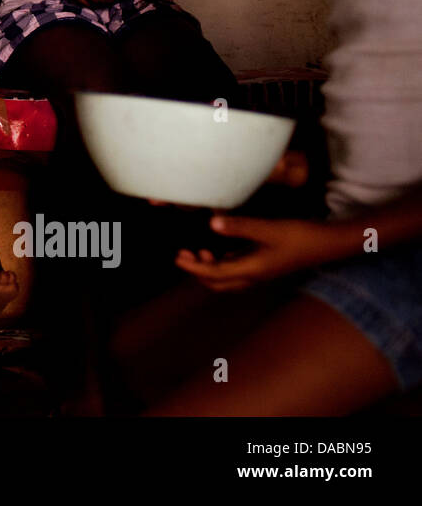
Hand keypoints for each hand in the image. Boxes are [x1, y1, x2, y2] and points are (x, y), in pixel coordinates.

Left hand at [175, 215, 333, 291]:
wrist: (329, 244)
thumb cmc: (301, 236)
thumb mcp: (269, 229)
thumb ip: (240, 226)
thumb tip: (211, 223)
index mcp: (252, 270)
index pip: (213, 274)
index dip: (192, 268)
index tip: (176, 257)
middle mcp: (254, 276)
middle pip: (218, 283)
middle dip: (197, 272)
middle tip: (182, 255)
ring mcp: (261, 272)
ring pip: (228, 278)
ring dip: (210, 268)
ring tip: (197, 251)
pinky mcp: (266, 265)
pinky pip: (239, 269)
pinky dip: (224, 263)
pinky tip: (219, 249)